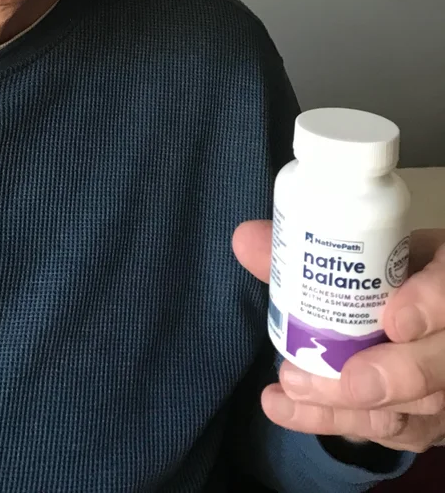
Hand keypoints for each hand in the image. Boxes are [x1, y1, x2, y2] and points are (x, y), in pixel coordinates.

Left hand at [233, 221, 444, 452]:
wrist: (419, 317)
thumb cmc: (389, 273)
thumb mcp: (366, 248)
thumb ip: (311, 249)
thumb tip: (245, 240)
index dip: (431, 305)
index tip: (396, 321)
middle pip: (438, 365)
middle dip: (386, 375)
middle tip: (331, 373)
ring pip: (415, 406)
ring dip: (346, 404)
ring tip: (288, 388)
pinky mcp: (427, 421)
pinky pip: (392, 430)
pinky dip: (338, 421)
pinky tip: (288, 410)